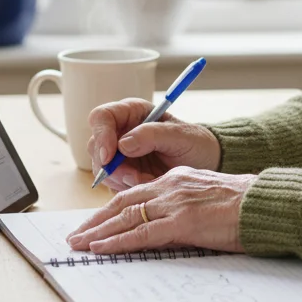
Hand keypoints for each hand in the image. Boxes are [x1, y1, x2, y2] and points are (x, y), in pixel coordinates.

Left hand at [66, 167, 255, 253]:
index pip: (135, 193)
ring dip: (98, 232)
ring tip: (79, 244)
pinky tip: (102, 249)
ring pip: (126, 218)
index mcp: (177, 179)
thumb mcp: (207, 198)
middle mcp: (171, 186)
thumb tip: (168, 225)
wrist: (264, 203)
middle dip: (95, 221)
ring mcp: (175, 203)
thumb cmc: (243, 205)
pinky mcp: (182, 222)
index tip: (95, 222)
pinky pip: (142, 234)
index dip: (111, 209)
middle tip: (76, 235)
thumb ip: (184, 206)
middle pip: (122, 203)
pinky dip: (118, 242)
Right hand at [86, 98, 220, 189]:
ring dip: (123, 180)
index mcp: (132, 113)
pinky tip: (148, 184)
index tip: (110, 156)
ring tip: (150, 179)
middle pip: (96, 147)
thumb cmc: (196, 143)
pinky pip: (114, 185)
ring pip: (102, 170)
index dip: (101, 135)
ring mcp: (119, 154)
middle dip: (113, 166)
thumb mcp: (181, 136)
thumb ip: (152, 135)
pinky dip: (128, 189)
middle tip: (136, 176)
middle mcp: (120, 131)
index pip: (101, 117)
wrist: (205, 163)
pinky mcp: (123, 174)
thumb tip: (123, 143)